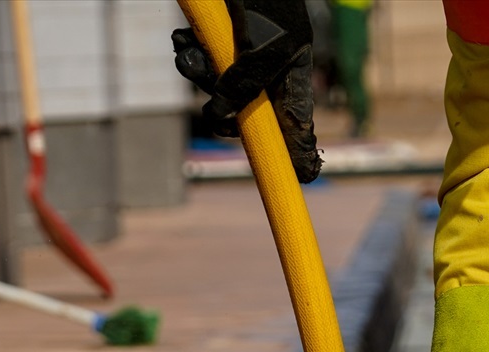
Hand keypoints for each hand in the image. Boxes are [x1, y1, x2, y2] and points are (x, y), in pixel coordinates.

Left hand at [173, 0, 319, 182]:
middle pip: (246, 110)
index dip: (299, 149)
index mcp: (290, 66)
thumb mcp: (260, 42)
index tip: (304, 176)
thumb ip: (246, 82)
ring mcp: (236, 52)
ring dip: (197, 76)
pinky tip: (183, 40)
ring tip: (190, 55)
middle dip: (223, 109)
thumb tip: (222, 116)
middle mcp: (265, 63)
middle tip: (214, 111)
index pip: (297, 118)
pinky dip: (187, 55)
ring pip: (214, 86)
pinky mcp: (211, 39)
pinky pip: (196, 62)